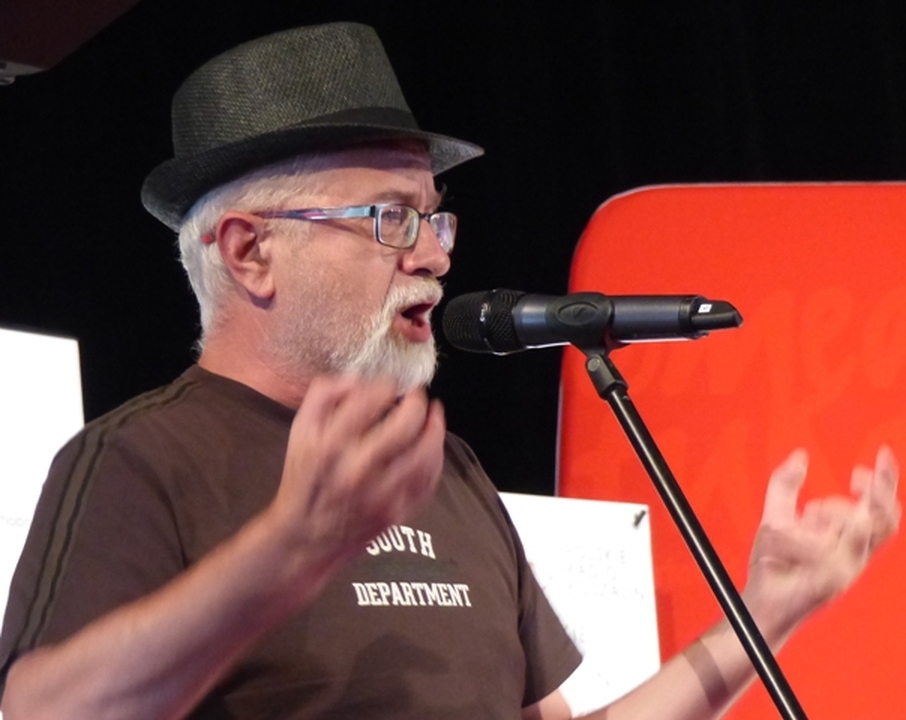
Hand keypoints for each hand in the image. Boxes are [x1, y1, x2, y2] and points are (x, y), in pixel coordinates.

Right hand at [269, 374, 444, 575]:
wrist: (305, 538)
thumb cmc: (304, 481)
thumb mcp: (299, 433)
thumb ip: (322, 395)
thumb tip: (357, 378)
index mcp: (331, 446)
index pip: (370, 401)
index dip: (386, 386)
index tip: (390, 384)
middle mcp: (357, 470)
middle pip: (405, 425)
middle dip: (417, 402)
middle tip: (418, 394)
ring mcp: (381, 494)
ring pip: (424, 453)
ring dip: (435, 427)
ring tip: (434, 414)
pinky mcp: (396, 512)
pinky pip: (427, 481)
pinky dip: (435, 458)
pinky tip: (432, 445)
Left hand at [743, 446, 900, 640]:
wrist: (760, 603)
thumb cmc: (773, 565)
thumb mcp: (776, 517)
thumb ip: (786, 486)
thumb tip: (800, 455)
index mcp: (848, 542)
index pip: (881, 510)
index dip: (887, 483)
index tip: (882, 456)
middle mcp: (854, 555)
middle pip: (883, 519)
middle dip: (879, 491)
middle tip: (862, 475)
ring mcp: (847, 569)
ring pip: (854, 524)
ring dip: (825, 512)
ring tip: (804, 516)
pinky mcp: (832, 582)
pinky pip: (821, 547)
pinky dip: (795, 537)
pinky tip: (780, 538)